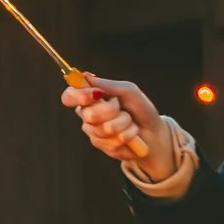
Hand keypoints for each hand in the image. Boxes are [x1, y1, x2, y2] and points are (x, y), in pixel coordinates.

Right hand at [61, 76, 175, 178]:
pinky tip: (131, 134)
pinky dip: (128, 135)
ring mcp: (93, 132)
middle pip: (89, 114)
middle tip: (122, 109)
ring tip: (130, 122)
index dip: (78, 95)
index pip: (69, 96)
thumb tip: (86, 76)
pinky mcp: (102, 146)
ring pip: (104, 128)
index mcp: (90, 99)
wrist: (154, 132)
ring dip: (124, 123)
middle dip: (111, 111)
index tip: (94, 95)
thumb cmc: (140, 109)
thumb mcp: (128, 91)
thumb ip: (108, 85)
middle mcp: (88, 115)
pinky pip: (113, 141)